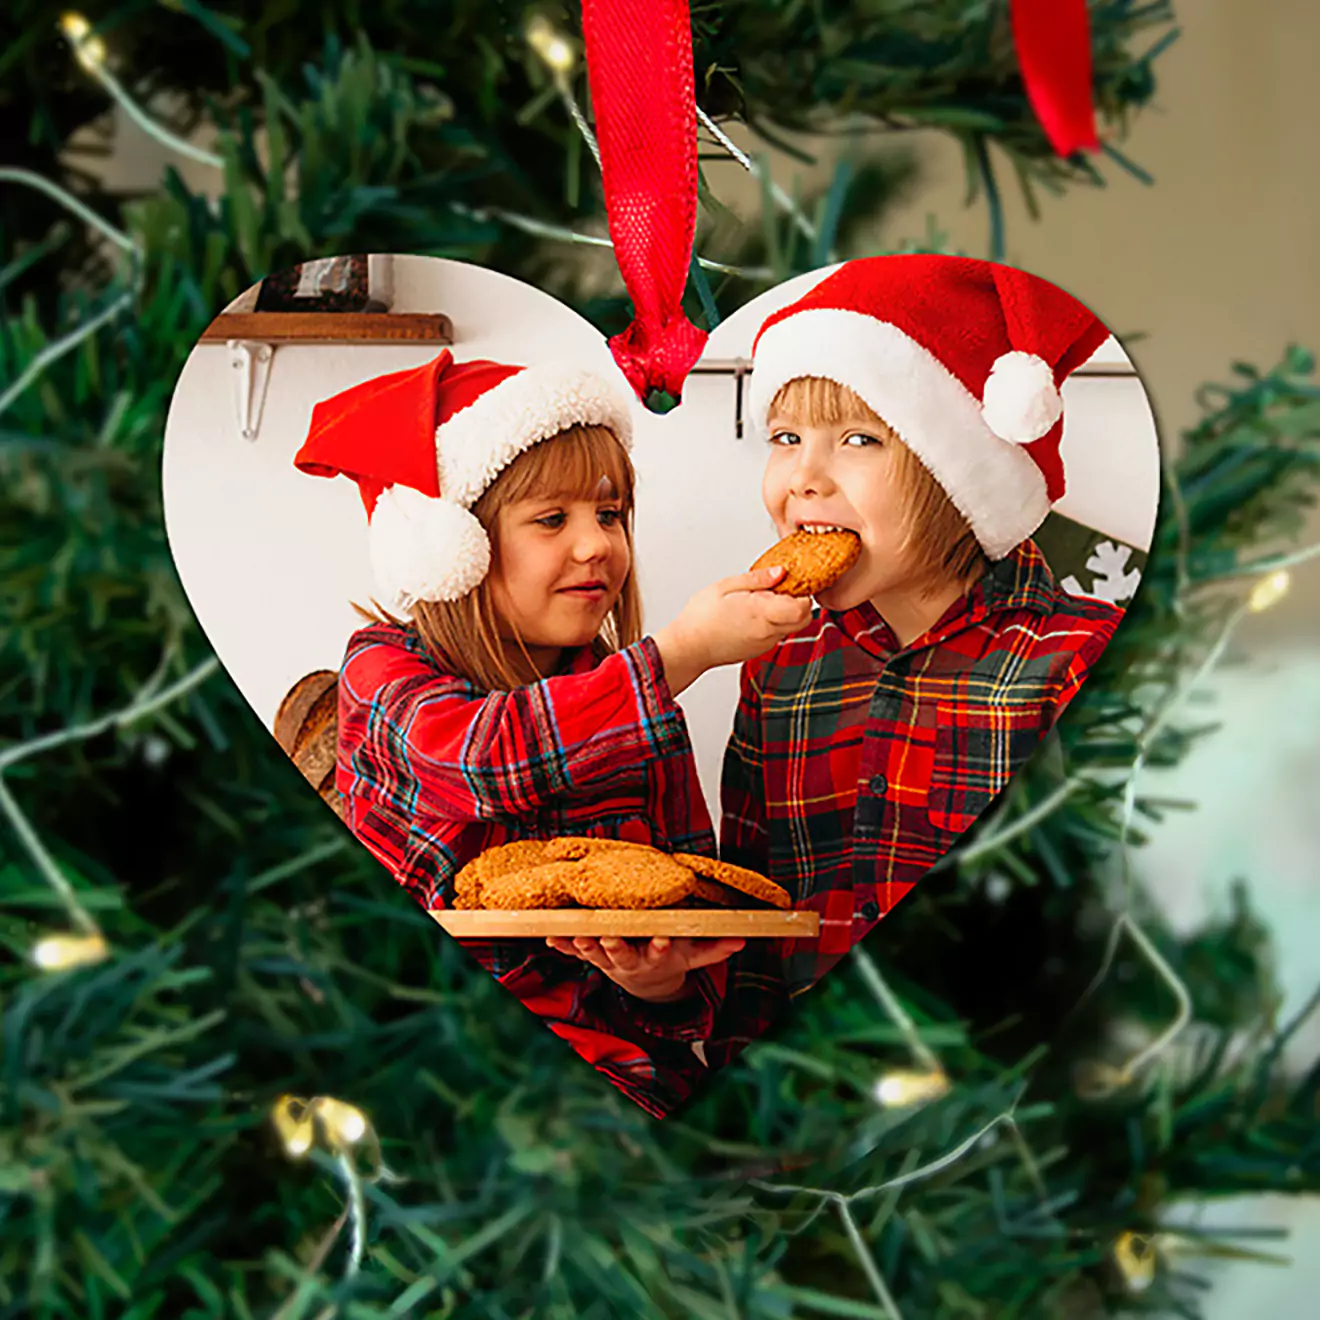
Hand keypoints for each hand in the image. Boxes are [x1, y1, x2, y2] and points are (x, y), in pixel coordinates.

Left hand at [544, 935, 745, 1002]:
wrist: (645, 983)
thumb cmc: (670, 958)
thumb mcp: (693, 957)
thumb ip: (715, 949)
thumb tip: (742, 939)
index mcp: (655, 957)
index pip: (659, 952)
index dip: (660, 947)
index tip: (662, 939)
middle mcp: (630, 959)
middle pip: (622, 954)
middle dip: (615, 946)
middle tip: (609, 938)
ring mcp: (608, 959)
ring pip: (594, 953)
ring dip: (584, 946)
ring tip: (577, 936)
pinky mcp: (591, 956)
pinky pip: (573, 951)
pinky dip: (562, 945)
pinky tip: (550, 938)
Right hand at [654, 566, 811, 695]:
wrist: (688, 648)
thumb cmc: (701, 618)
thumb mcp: (726, 586)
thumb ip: (757, 578)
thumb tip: (780, 572)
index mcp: (762, 612)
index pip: (802, 607)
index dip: (802, 593)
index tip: (791, 582)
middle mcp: (768, 632)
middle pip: (803, 619)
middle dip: (798, 603)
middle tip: (779, 590)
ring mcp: (765, 644)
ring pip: (790, 627)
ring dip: (784, 613)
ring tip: (760, 602)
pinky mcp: (759, 651)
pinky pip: (776, 635)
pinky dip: (773, 624)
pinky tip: (752, 616)